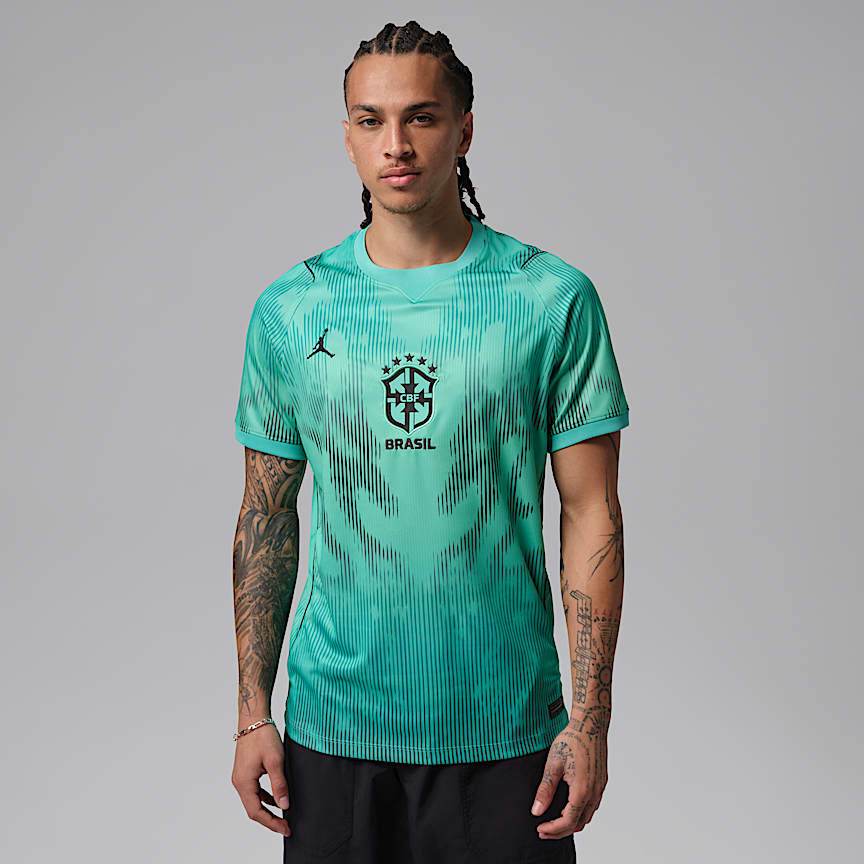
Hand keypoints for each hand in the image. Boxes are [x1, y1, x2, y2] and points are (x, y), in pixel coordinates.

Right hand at [231, 723, 291, 835]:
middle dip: (269, 819)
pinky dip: (265, 797)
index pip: (256, 812)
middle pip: (253, 809)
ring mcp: (241, 776)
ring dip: (267, 809)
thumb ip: (279, 785)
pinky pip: (255, 790)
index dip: (271, 823)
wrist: (254, 718)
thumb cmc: (262, 736)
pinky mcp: (246, 771)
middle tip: (286, 826)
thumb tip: (284, 805)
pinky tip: (276, 798)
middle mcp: (239, 782)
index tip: (285, 828)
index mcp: (244, 782)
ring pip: (254, 800)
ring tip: (283, 815)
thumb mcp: (275, 761)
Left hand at [530, 719, 607, 837]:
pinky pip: (592, 806)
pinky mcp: (601, 782)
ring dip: (571, 823)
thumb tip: (536, 811)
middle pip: (579, 824)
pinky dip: (580, 813)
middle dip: (560, 831)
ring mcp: (599, 788)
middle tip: (544, 830)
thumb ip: (545, 789)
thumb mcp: (553, 764)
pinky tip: (569, 807)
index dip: (553, 830)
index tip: (540, 829)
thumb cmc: (572, 740)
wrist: (590, 724)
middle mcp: (594, 793)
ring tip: (554, 822)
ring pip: (587, 817)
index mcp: (582, 791)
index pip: (568, 822)